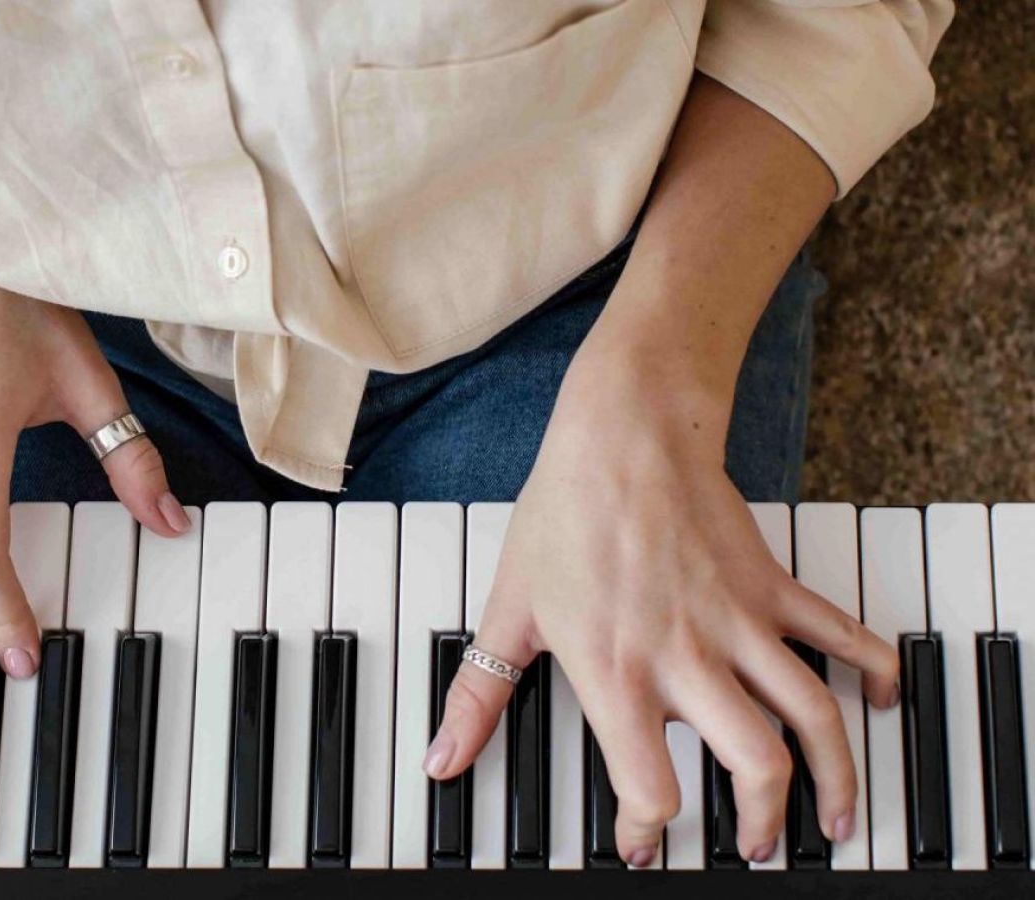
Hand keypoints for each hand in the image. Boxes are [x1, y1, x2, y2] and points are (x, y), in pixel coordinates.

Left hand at [425, 360, 899, 866]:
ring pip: (813, 718)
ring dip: (834, 779)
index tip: (641, 841)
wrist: (624, 435)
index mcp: (615, 672)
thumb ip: (477, 696)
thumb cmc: (563, 516)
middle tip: (751, 845)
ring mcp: (739, 624)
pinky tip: (879, 701)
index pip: (650, 786)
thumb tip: (441, 759)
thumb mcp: (507, 611)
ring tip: (831, 821)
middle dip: (761, 824)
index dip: (646, 830)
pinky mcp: (773, 589)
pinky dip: (875, 671)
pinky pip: (844, 636)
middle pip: (754, 767)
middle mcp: (686, 657)